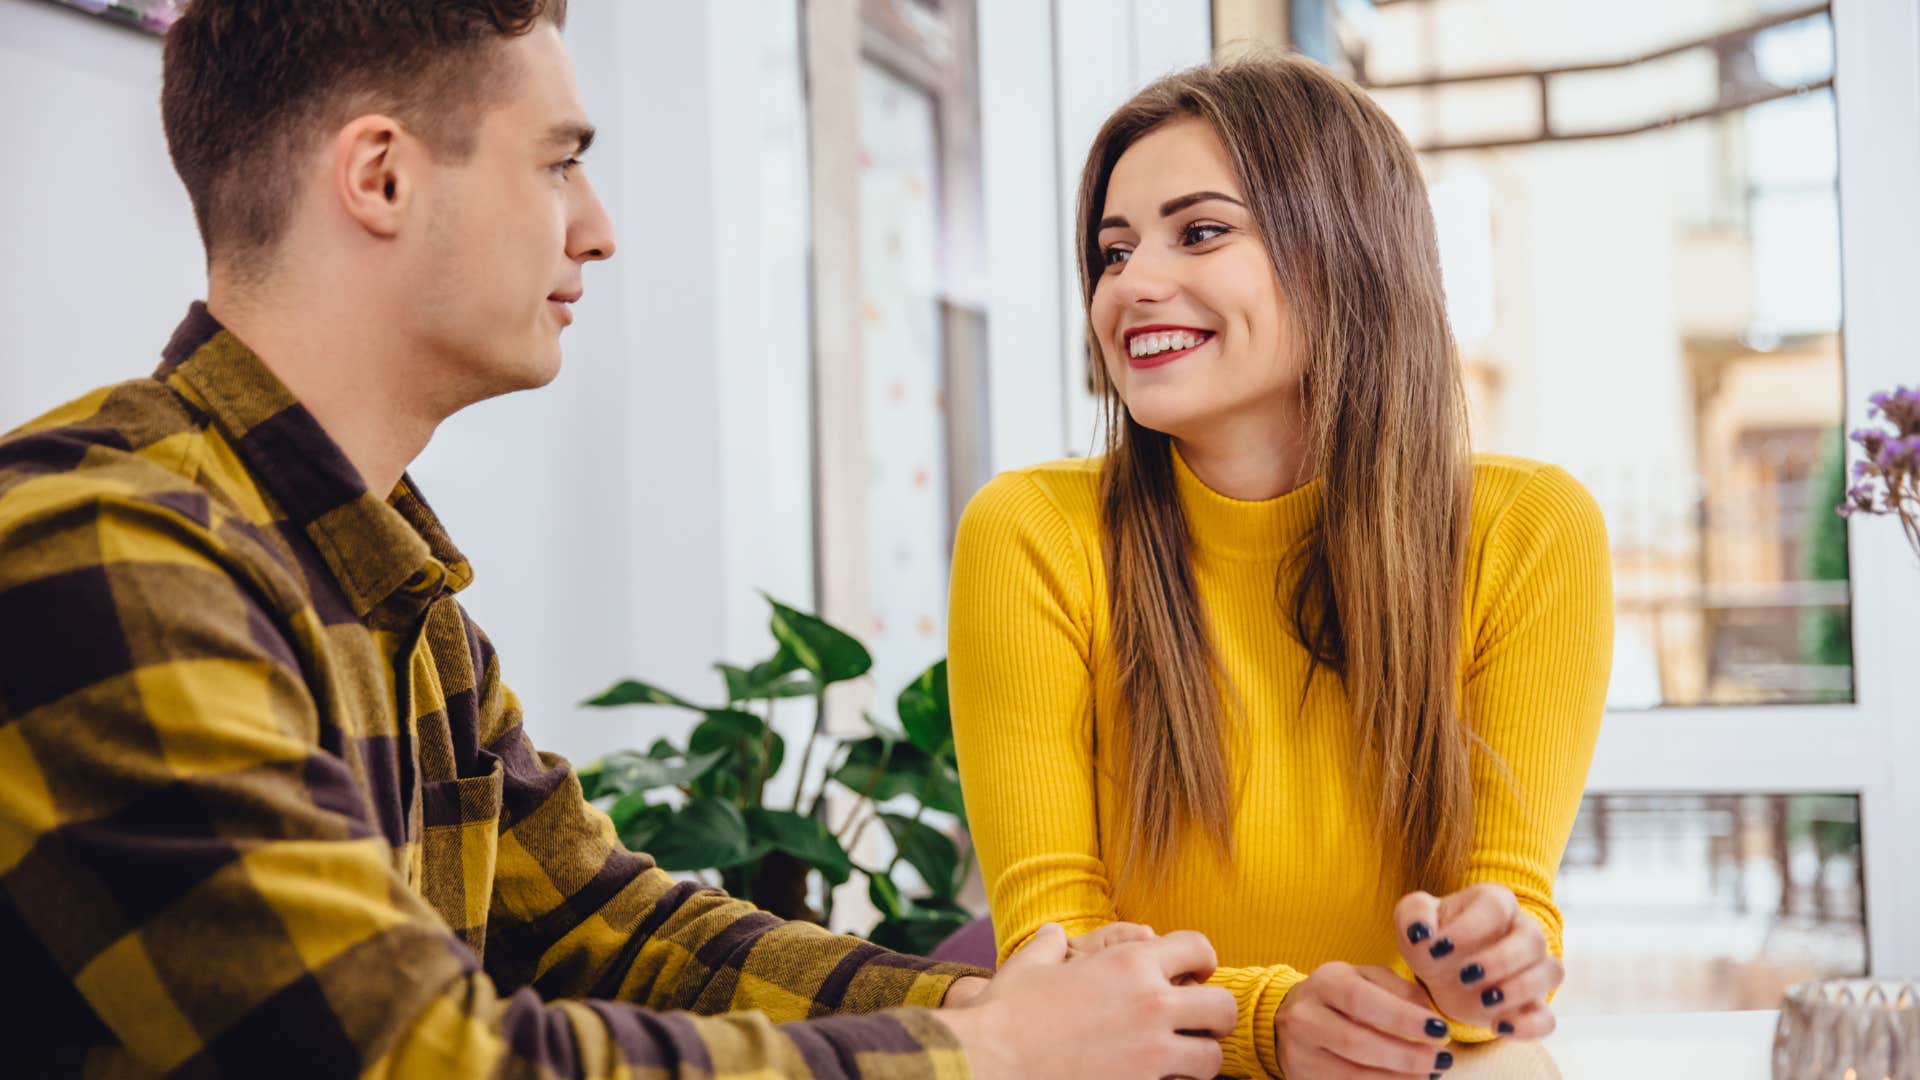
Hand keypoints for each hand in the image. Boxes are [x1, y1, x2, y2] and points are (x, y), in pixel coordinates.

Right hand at [938, 923, 1236, 1079]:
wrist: (990, 1062)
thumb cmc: (1006, 1012)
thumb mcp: (1030, 965)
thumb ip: (1049, 944)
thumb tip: (1052, 934)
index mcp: (1130, 963)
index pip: (1199, 948)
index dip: (1200, 960)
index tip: (1190, 975)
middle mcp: (1151, 1003)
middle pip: (1222, 1007)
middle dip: (1214, 1015)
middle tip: (1194, 1022)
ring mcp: (1150, 1052)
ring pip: (1212, 1058)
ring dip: (1199, 1057)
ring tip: (1177, 1059)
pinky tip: (1150, 1078)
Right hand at [1273, 962, 1456, 1077]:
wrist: (1289, 1016)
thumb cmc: (1340, 996)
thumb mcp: (1366, 978)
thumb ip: (1399, 989)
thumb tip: (1429, 1015)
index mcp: (1325, 983)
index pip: (1362, 999)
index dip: (1402, 1017)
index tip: (1439, 1030)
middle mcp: (1305, 1017)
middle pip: (1356, 1042)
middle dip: (1405, 1056)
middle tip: (1441, 1060)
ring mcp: (1300, 1052)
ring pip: (1351, 1075)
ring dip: (1397, 1079)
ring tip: (1429, 1075)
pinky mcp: (1302, 1077)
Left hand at [1395, 883, 1561, 1038]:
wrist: (1441, 970)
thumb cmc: (1431, 936)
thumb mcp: (1413, 918)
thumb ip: (1413, 914)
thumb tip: (1421, 933)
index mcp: (1494, 902)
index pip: (1496, 908)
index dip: (1469, 928)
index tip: (1438, 948)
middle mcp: (1523, 931)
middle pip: (1533, 939)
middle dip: (1500, 960)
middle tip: (1465, 976)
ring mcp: (1533, 969)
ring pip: (1551, 973)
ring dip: (1521, 989)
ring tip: (1485, 1001)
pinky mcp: (1532, 1005)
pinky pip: (1547, 1017)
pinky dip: (1530, 1026)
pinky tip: (1498, 1027)